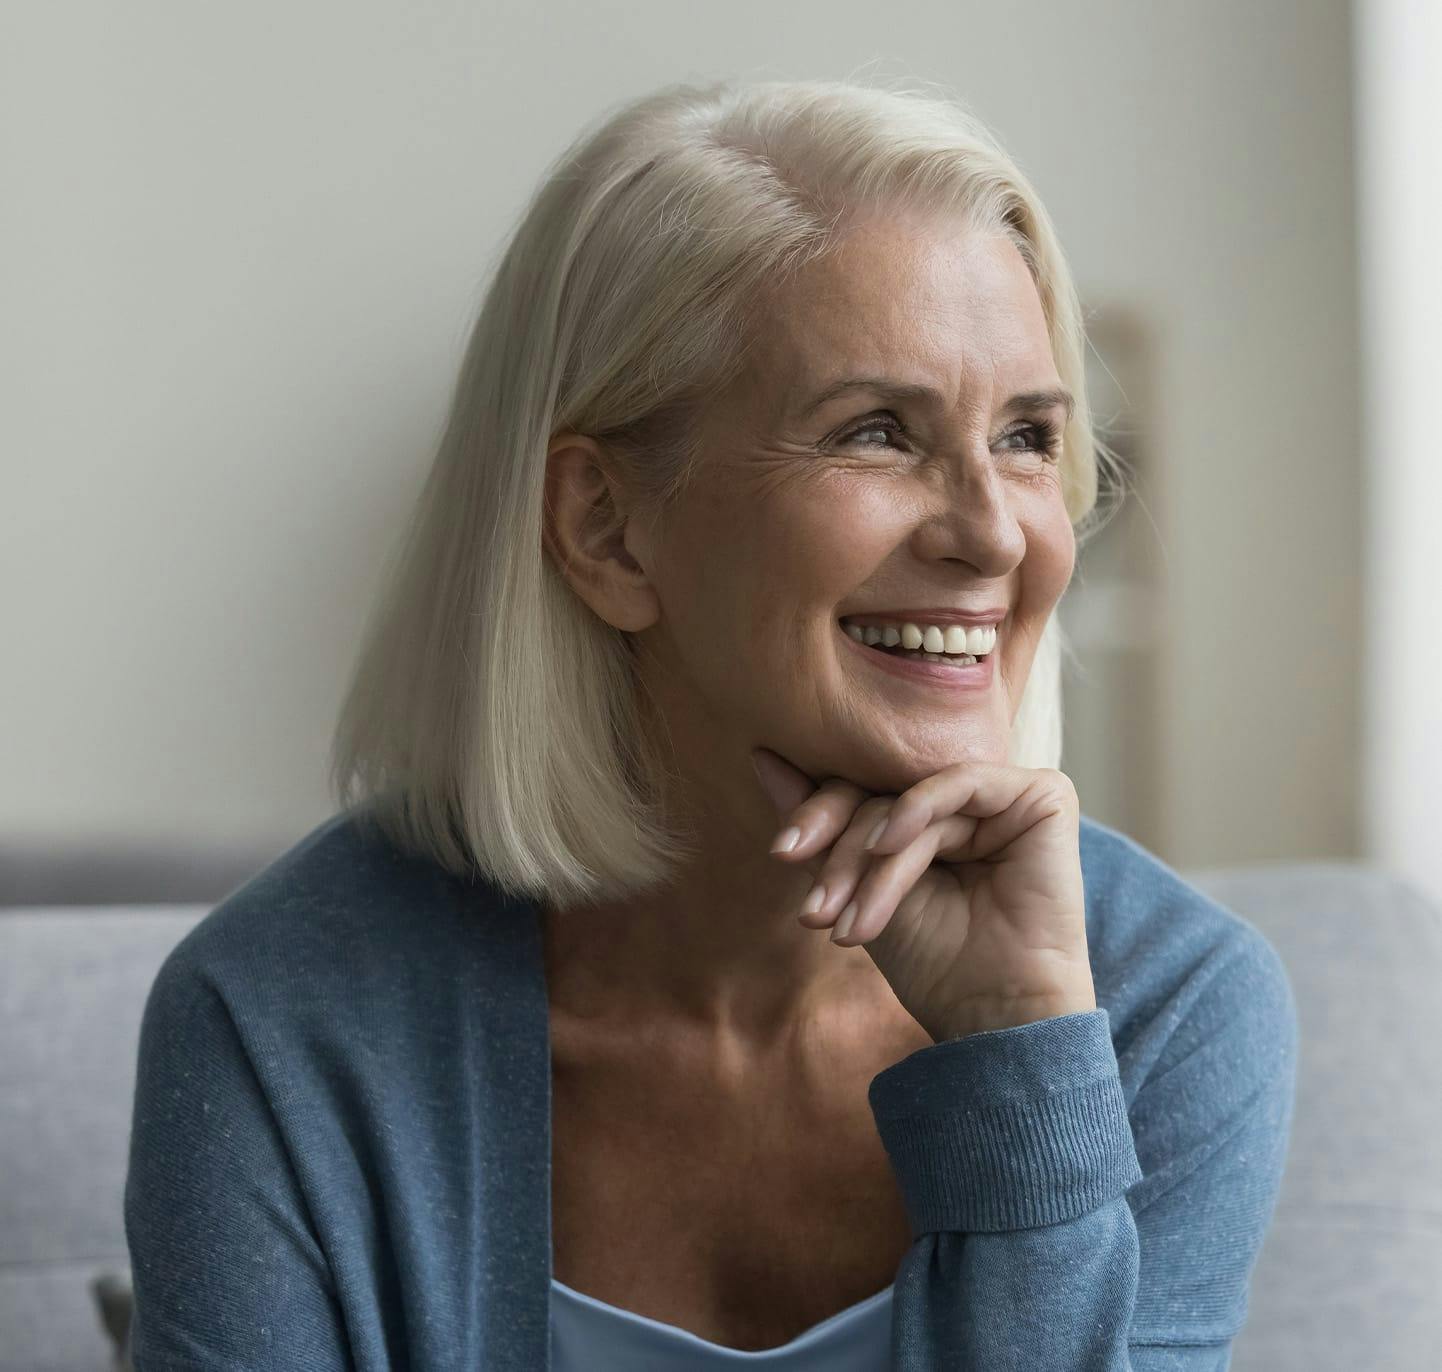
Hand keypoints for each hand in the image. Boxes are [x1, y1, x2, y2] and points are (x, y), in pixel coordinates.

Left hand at [750, 747, 1095, 1042]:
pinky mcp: (1043, 797)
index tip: (781, 853)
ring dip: (872, 862)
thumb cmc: (933, 959)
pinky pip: (961, 782)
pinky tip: (889, 847)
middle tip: (813, 911)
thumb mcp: (858, 887)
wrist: (994, 1014)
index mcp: (930, 816)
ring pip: (911, 799)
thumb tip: (762, 757)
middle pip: (880, 791)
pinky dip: (917, 811)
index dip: (817, 818)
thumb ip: (821, 823)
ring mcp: (1006, 795)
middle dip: (840, 852)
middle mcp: (969, 800)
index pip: (861, 794)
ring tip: (850, 925)